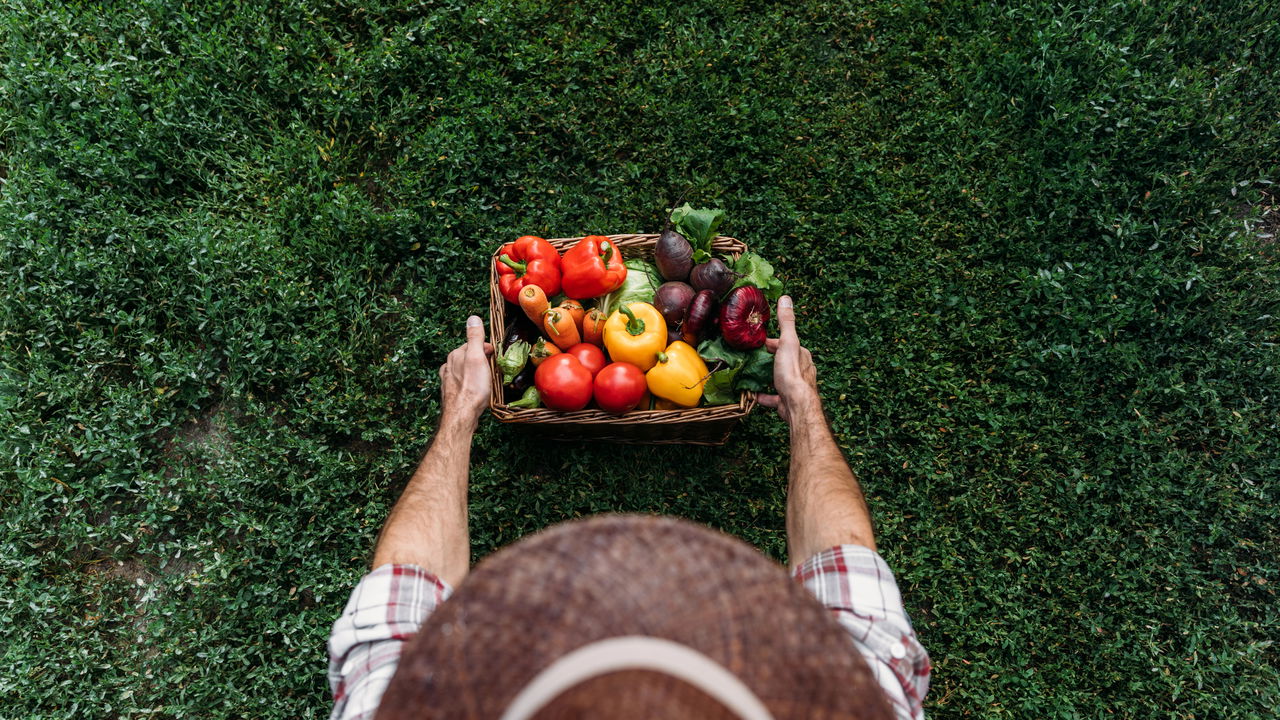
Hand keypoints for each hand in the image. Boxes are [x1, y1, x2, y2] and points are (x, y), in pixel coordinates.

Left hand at [439, 315, 494, 428]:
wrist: (462, 414)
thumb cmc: (472, 387)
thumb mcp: (477, 358)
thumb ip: (475, 337)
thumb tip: (473, 318)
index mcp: (456, 354)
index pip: (473, 344)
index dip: (486, 348)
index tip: (495, 355)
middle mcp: (449, 365)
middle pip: (468, 356)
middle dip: (481, 359)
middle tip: (493, 367)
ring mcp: (448, 379)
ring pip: (464, 369)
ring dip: (475, 371)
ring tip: (486, 379)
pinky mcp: (450, 391)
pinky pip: (462, 382)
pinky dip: (469, 382)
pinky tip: (474, 389)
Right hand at [758, 296, 820, 423]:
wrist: (795, 404)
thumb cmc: (792, 373)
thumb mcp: (788, 342)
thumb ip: (786, 322)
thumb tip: (785, 299)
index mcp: (801, 354)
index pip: (785, 343)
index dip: (772, 342)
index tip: (758, 343)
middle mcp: (800, 369)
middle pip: (782, 360)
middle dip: (769, 359)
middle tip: (752, 357)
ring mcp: (793, 386)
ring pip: (778, 379)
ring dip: (766, 377)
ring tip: (751, 374)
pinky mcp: (785, 401)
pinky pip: (773, 397)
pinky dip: (763, 395)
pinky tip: (753, 394)